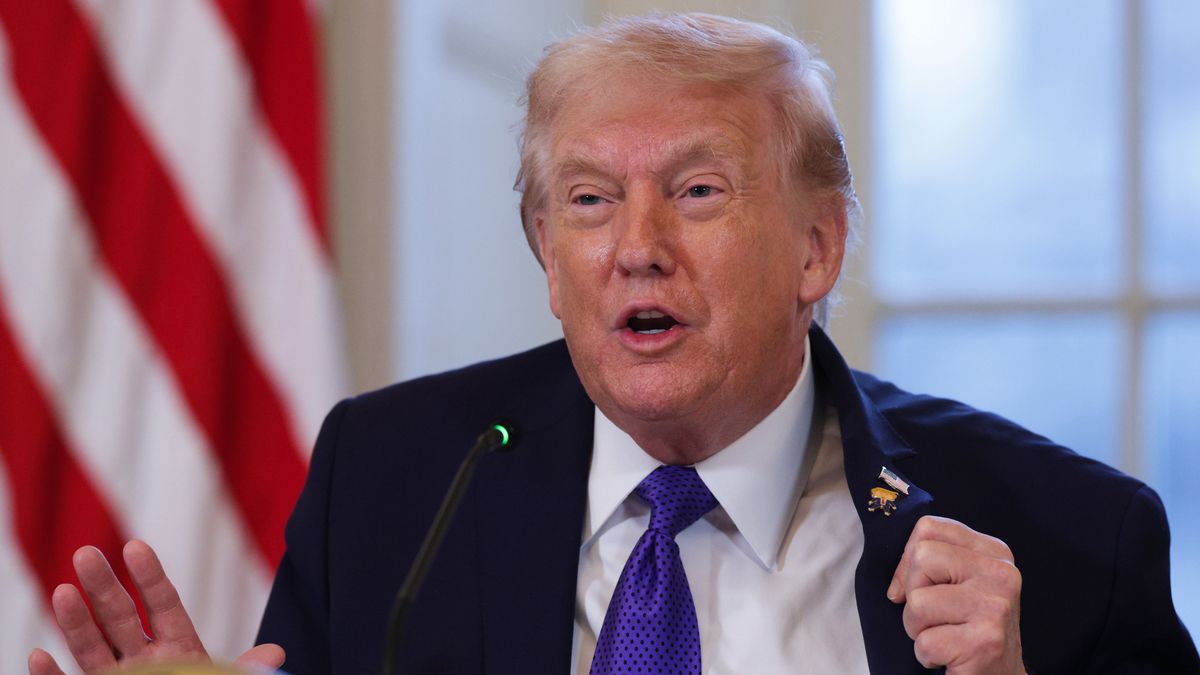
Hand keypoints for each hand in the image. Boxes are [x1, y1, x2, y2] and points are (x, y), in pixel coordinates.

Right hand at [27, 540, 284, 673]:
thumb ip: (244, 670)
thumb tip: (276, 653)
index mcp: (179, 647)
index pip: (164, 605)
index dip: (150, 578)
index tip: (135, 547)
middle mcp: (142, 658)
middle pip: (121, 617)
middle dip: (105, 587)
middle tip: (87, 552)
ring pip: (92, 647)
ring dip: (74, 622)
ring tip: (62, 590)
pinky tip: (37, 656)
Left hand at [888, 516, 1024, 674]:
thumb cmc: (970, 629)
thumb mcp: (958, 585)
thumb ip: (932, 563)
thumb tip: (895, 585)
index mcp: (994, 552)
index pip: (928, 528)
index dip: (908, 559)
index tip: (920, 586)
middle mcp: (1001, 574)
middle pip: (922, 557)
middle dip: (913, 593)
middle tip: (936, 617)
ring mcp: (995, 607)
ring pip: (917, 601)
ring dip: (918, 628)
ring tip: (945, 637)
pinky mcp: (985, 642)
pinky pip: (925, 641)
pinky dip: (927, 655)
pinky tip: (950, 657)